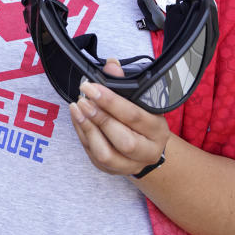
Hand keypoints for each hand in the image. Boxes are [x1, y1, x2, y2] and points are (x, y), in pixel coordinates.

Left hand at [69, 58, 170, 176]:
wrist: (147, 147)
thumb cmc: (141, 118)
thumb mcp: (140, 100)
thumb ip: (124, 83)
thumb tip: (111, 65)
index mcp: (158, 130)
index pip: (134, 116)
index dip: (110, 101)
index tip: (91, 87)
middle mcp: (148, 151)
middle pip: (124, 140)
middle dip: (100, 118)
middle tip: (83, 100)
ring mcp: (130, 164)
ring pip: (106, 154)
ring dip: (87, 129)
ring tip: (77, 108)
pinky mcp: (113, 170)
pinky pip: (94, 156)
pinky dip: (82, 136)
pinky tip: (77, 119)